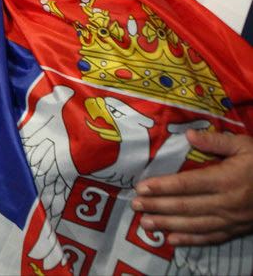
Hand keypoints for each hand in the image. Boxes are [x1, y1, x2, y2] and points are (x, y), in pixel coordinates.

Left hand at [133, 129, 252, 244]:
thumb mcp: (245, 146)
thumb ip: (217, 141)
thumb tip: (189, 135)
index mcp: (226, 179)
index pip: (188, 184)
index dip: (163, 186)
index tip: (142, 187)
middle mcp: (227, 202)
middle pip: (186, 206)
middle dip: (158, 206)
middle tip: (135, 205)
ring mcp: (232, 220)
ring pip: (195, 225)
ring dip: (168, 225)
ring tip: (145, 224)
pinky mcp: (236, 230)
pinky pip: (210, 237)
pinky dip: (190, 240)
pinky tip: (171, 240)